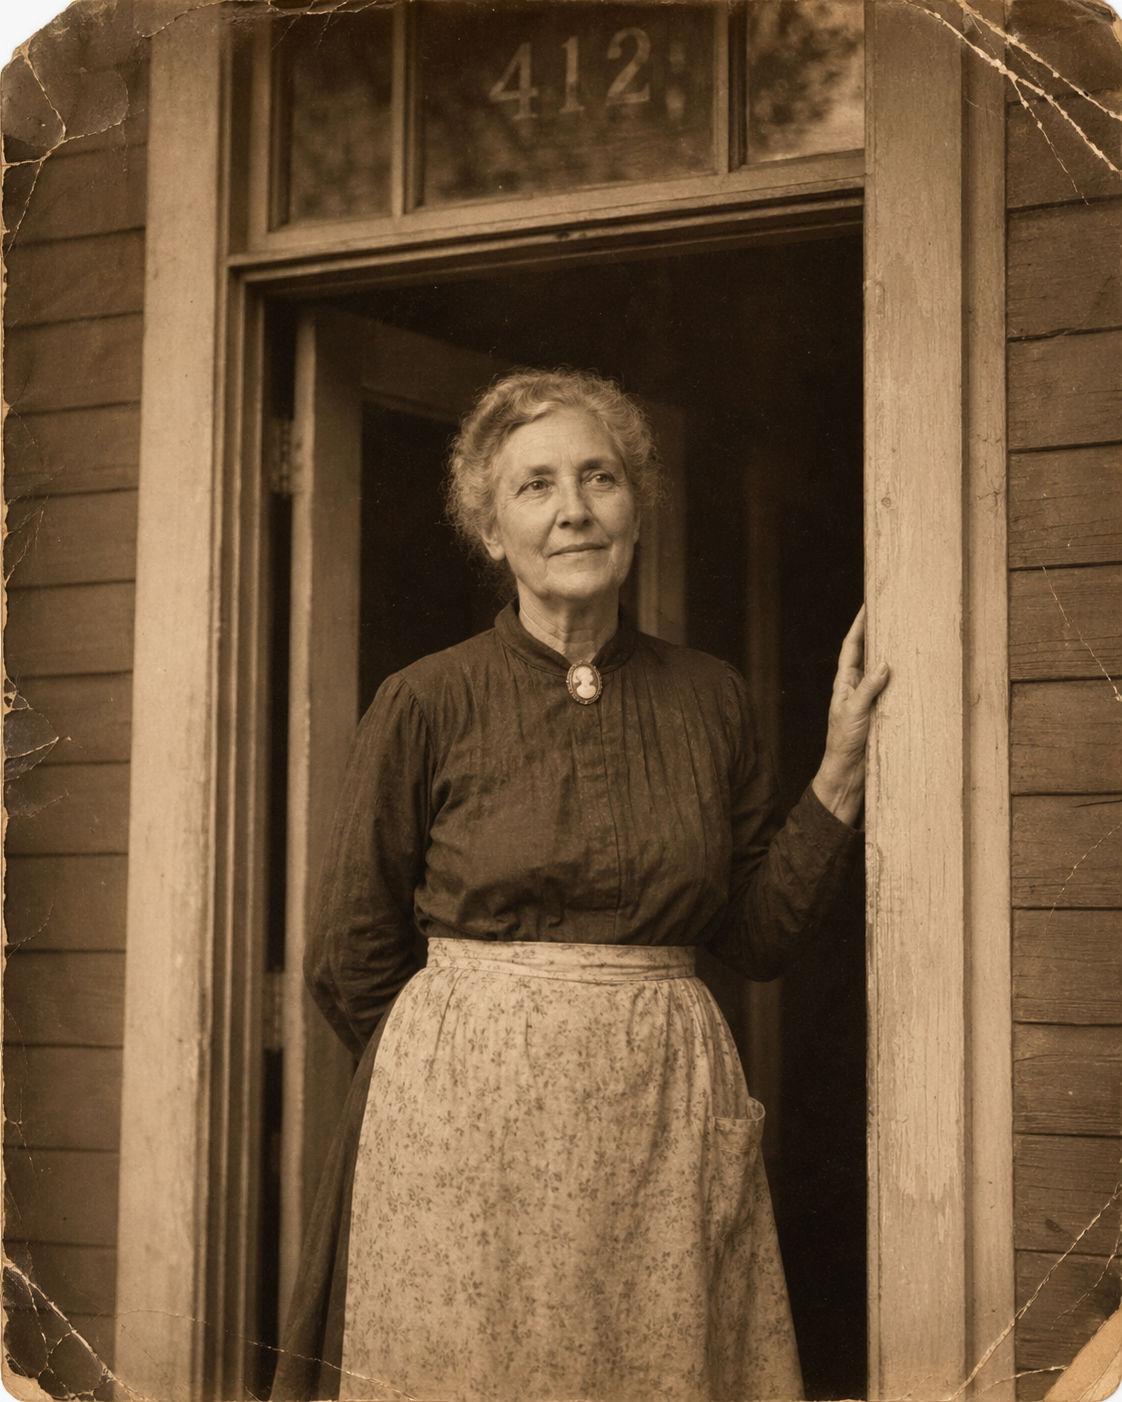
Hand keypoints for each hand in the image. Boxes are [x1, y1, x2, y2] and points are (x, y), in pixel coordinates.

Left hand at [811, 605, 889, 826]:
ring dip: (895, 654)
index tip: (868, 604)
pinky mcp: (884, 712)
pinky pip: (897, 690)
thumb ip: (867, 689)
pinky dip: (906, 679)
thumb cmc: (843, 743)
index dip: (859, 625)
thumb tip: (884, 663)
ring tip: (910, 635)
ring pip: (885, 671)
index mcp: (845, 682)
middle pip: (870, 653)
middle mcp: (858, 686)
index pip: (851, 646)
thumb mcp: (853, 712)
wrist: (848, 773)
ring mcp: (872, 698)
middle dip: (880, 633)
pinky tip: (919, 670)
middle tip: (895, 612)